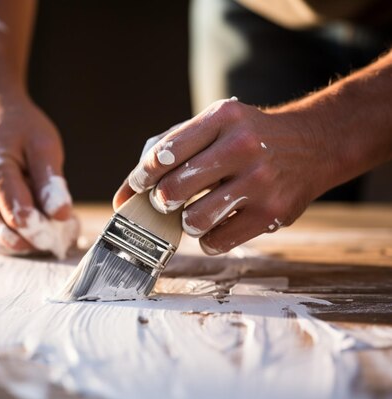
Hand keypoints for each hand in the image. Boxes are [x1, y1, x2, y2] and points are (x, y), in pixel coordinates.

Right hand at [0, 91, 77, 257]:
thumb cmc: (20, 131)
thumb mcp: (44, 144)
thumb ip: (51, 181)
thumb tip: (60, 215)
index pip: (18, 216)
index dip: (46, 228)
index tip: (67, 225)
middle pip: (7, 235)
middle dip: (38, 237)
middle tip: (60, 228)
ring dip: (25, 242)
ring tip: (43, 222)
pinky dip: (8, 240)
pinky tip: (21, 222)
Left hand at [113, 98, 338, 254]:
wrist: (313, 145)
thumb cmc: (248, 138)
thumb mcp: (217, 124)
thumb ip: (174, 147)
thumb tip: (125, 194)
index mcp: (222, 118)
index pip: (164, 153)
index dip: (142, 176)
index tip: (139, 186)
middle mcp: (241, 147)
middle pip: (174, 189)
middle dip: (162, 200)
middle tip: (167, 200)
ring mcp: (259, 181)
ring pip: (194, 219)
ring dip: (186, 222)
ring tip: (193, 213)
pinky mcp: (272, 212)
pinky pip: (218, 241)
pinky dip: (206, 239)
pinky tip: (213, 226)